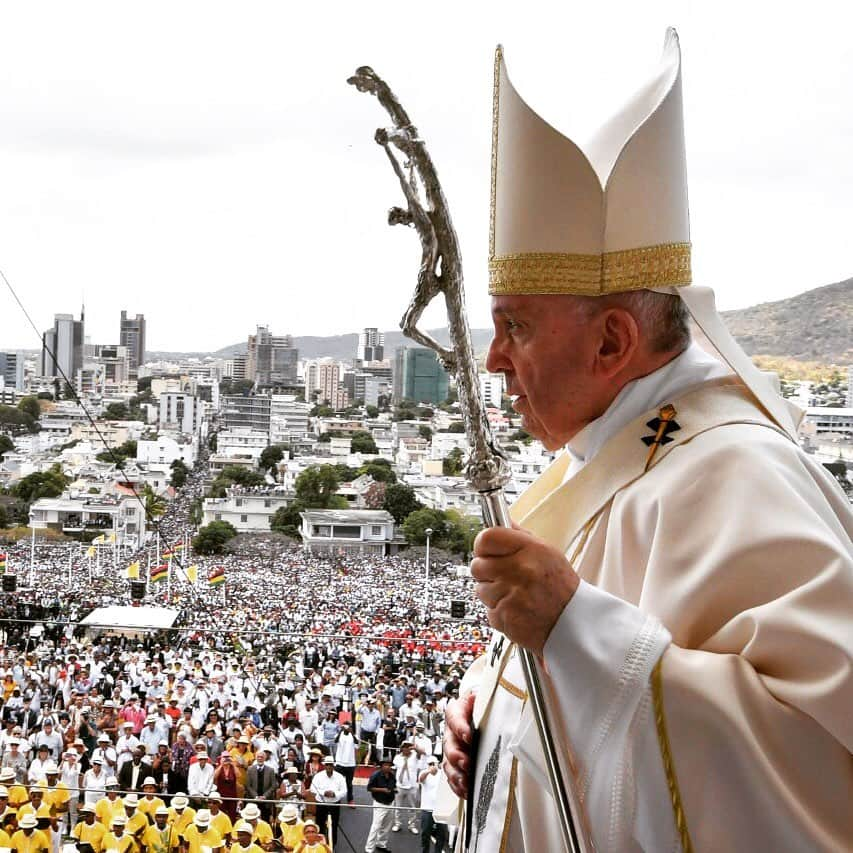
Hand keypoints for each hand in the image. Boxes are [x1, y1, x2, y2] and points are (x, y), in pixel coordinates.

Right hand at [442, 692, 474, 797]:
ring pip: (448, 764)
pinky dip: (458, 786)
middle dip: (457, 756)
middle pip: (448, 745)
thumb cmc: (480, 703)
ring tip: (466, 783)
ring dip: (456, 774)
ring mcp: (452, 749)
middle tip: (467, 762)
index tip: (469, 735)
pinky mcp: (456, 764)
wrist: (479, 709)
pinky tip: (466, 791)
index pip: (454, 718)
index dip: (460, 727)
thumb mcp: (481, 695)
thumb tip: (478, 696)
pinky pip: (452, 777)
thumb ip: (481, 696)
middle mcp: (450, 732)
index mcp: (456, 712)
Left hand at [471, 526, 578, 654]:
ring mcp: (511, 594)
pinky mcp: (505, 616)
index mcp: (530, 550)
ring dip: (492, 594)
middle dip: (486, 572)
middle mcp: (520, 570)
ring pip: (480, 590)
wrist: (574, 623)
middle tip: (504, 577)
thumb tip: (503, 523)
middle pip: (477, 565)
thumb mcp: (548, 553)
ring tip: (515, 595)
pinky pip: (489, 611)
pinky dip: (499, 612)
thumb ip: (521, 537)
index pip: (487, 538)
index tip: (485, 551)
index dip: (482, 545)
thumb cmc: (561, 588)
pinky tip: (516, 609)